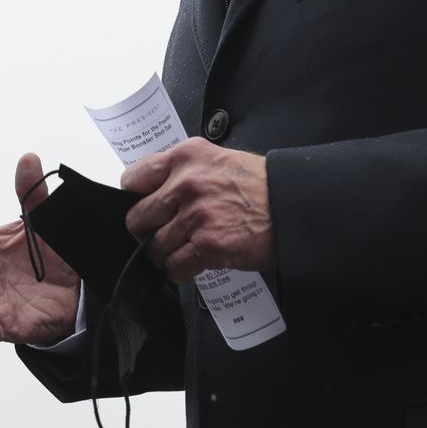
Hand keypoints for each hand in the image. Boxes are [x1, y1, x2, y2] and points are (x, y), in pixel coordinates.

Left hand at [121, 137, 274, 281]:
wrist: (293, 206)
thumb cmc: (259, 185)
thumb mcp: (216, 160)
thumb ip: (183, 171)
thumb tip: (154, 191)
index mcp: (185, 157)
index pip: (133, 179)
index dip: (135, 199)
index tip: (143, 208)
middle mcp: (187, 183)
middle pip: (138, 218)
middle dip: (147, 231)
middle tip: (161, 235)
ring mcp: (196, 215)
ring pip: (155, 247)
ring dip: (166, 254)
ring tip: (184, 249)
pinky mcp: (208, 244)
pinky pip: (175, 266)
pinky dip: (180, 270)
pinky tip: (193, 262)